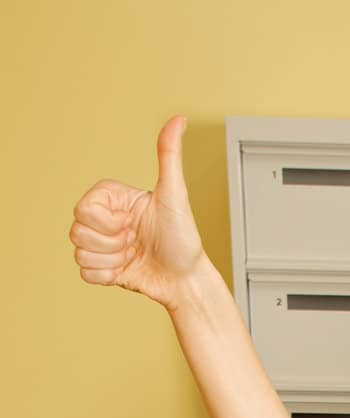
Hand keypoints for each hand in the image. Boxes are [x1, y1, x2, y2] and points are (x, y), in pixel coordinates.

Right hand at [69, 115, 204, 309]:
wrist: (186, 280)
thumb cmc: (184, 239)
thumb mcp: (176, 195)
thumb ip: (169, 155)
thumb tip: (179, 119)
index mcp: (115, 198)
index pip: (84, 207)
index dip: (109, 222)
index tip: (134, 223)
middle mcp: (105, 219)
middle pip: (78, 230)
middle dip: (112, 243)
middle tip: (136, 241)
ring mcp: (103, 244)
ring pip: (80, 252)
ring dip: (112, 260)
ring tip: (134, 255)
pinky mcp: (103, 268)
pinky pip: (85, 273)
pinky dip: (108, 276)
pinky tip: (128, 269)